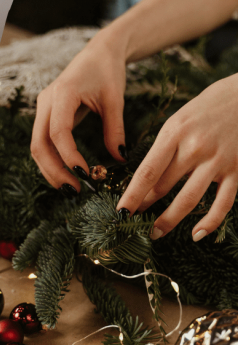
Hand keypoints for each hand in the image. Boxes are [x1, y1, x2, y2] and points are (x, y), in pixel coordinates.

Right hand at [31, 36, 128, 192]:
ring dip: (50, 170)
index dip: (69, 157)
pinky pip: (42, 142)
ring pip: (37, 147)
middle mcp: (45, 102)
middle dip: (54, 171)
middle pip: (39, 144)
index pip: (58, 132)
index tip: (86, 175)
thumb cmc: (108, 71)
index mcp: (62, 94)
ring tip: (71, 188)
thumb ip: (115, 130)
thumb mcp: (115, 100)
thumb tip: (118, 159)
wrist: (98, 52)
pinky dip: (52, 160)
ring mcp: (42, 109)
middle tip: (75, 190)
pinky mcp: (45, 115)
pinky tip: (66, 174)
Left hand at [116, 73, 237, 239]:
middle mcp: (195, 148)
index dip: (132, 195)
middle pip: (163, 186)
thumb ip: (163, 149)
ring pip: (189, 199)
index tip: (120, 212)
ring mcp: (218, 160)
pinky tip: (197, 235)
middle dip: (145, 206)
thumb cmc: (206, 109)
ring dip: (169, 220)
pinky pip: (223, 202)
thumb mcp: (178, 121)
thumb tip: (145, 181)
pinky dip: (210, 222)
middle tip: (132, 220)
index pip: (147, 172)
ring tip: (155, 232)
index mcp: (174, 134)